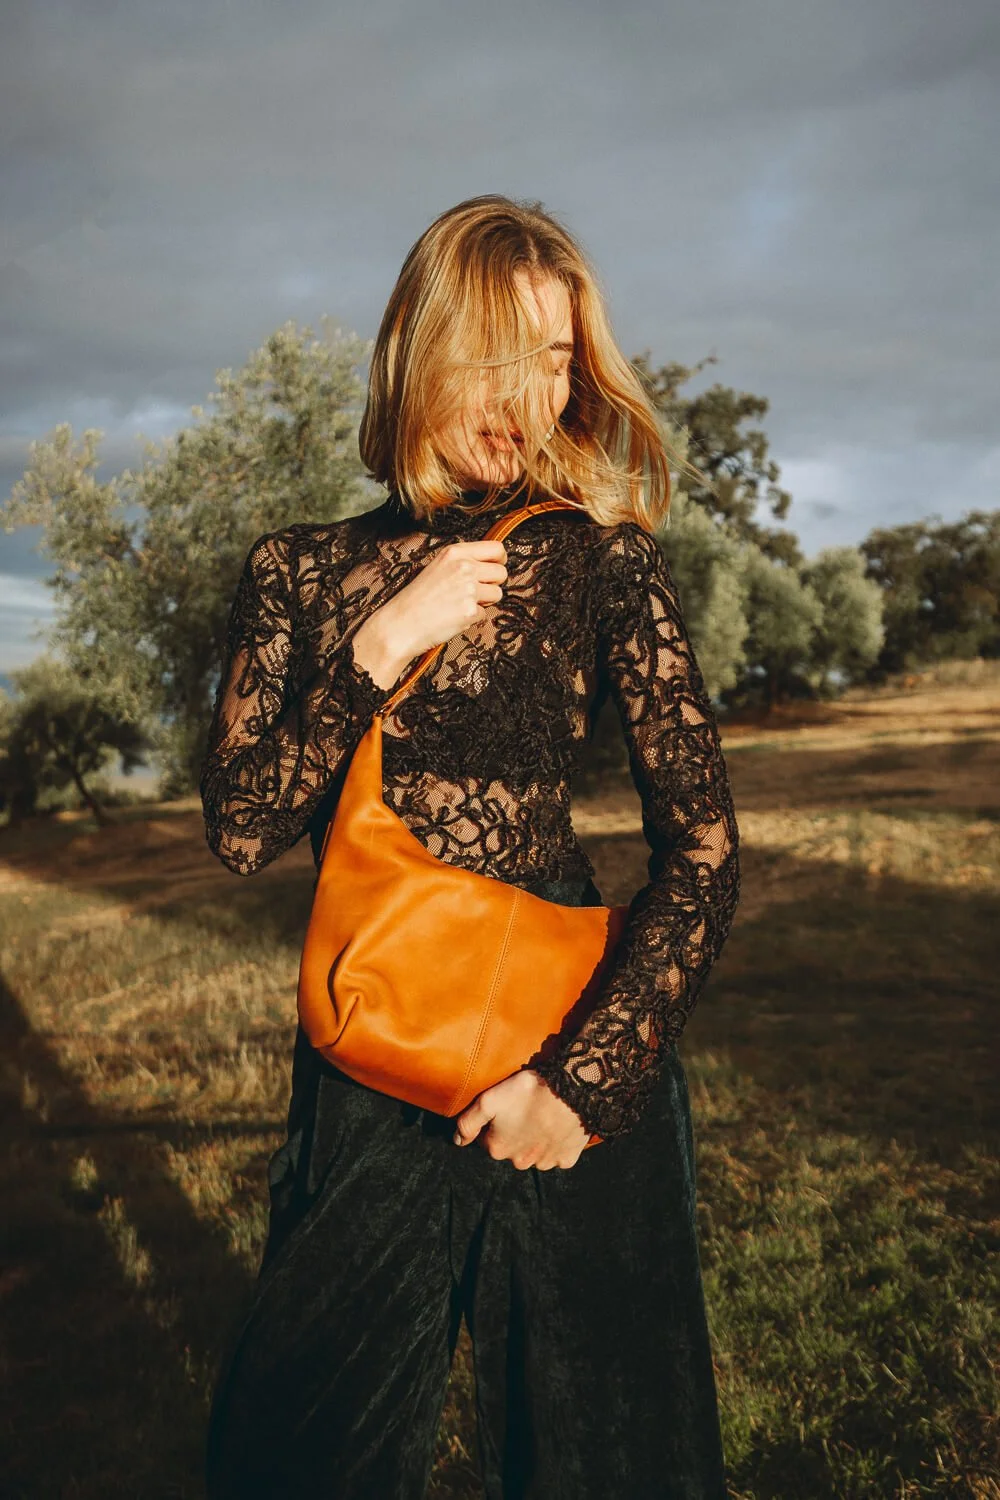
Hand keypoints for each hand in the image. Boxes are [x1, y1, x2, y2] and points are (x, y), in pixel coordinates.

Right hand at [353, 539, 507, 688]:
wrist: (401, 623)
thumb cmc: (418, 597)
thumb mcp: (438, 566)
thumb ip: (463, 561)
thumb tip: (491, 564)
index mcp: (455, 552)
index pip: (496, 549)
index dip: (499, 560)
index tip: (494, 568)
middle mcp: (464, 567)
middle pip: (501, 573)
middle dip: (493, 584)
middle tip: (474, 592)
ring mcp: (468, 589)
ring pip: (497, 594)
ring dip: (485, 602)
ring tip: (461, 604)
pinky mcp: (470, 611)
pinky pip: (485, 614)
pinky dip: (473, 618)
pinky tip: (454, 617)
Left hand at [452, 1068, 589, 1169]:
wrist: (572, 1091)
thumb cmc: (528, 1093)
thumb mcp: (489, 1101)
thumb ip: (468, 1123)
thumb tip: (457, 1141)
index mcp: (498, 1149)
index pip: (487, 1140)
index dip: (493, 1123)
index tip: (504, 1108)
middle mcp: (520, 1162)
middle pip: (511, 1148)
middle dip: (514, 1133)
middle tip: (523, 1110)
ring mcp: (545, 1162)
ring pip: (533, 1153)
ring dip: (534, 1140)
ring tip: (541, 1115)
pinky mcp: (567, 1158)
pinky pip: (557, 1154)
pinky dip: (556, 1144)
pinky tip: (558, 1127)